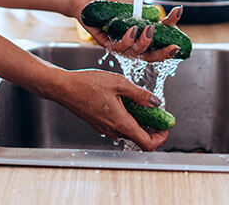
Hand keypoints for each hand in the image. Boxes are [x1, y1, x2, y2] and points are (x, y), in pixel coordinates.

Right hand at [35, 68, 169, 150]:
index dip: (161, 137)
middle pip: (141, 138)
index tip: (166, 125)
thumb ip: (140, 94)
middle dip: (154, 127)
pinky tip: (128, 103)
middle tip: (158, 112)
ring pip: (130, 132)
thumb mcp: (119, 83)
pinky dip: (129, 118)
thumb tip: (156, 103)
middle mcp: (113, 130)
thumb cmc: (86, 84)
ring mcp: (106, 128)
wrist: (62, 87)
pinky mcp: (100, 124)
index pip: (147, 144)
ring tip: (143, 104)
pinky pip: (120, 126)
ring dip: (141, 122)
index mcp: (120, 123)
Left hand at [68, 0, 183, 61]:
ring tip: (149, 30)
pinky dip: (128, 40)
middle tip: (174, 47)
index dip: (172, 28)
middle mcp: (133, 41)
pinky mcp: (107, 44)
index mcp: (142, 31)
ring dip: (146, 43)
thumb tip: (161, 15)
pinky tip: (132, 30)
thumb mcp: (131, 1)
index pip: (162, 36)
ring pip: (138, 53)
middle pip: (152, 55)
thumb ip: (145, 10)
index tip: (177, 14)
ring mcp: (121, 44)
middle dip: (165, 53)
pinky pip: (119, 48)